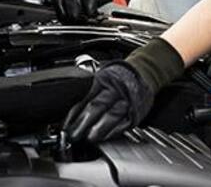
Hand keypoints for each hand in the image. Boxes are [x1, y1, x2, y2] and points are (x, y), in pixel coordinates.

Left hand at [64, 38, 183, 141]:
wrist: (143, 72)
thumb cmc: (118, 77)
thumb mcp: (101, 78)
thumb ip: (88, 94)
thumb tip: (72, 114)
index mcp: (103, 81)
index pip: (86, 99)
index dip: (75, 114)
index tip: (67, 126)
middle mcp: (115, 90)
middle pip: (97, 107)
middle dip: (84, 123)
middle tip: (75, 134)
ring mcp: (127, 101)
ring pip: (112, 116)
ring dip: (99, 129)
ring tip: (90, 138)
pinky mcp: (136, 112)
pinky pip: (124, 123)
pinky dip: (114, 131)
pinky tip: (106, 137)